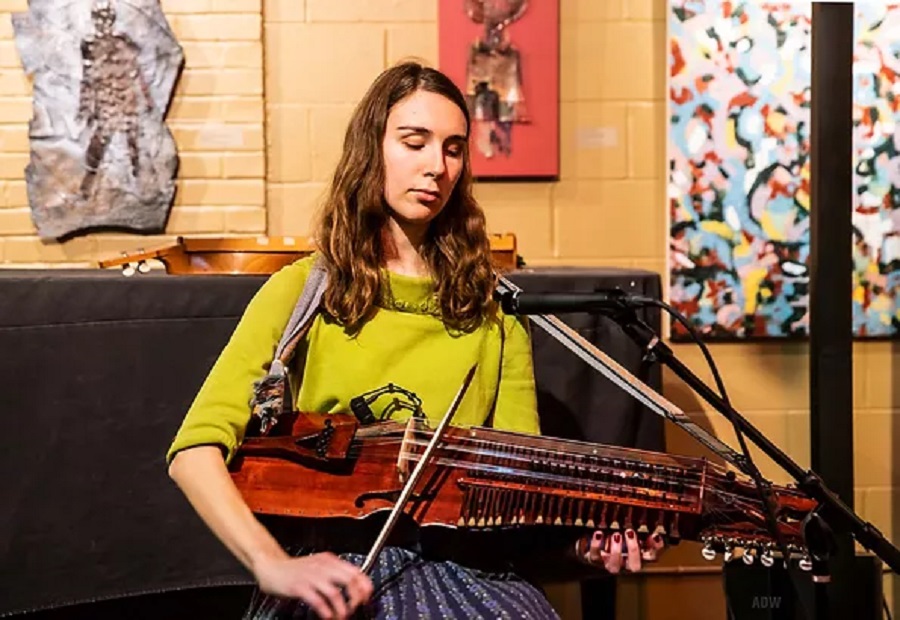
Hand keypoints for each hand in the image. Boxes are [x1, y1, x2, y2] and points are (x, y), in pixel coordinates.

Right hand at [253, 551, 373, 618]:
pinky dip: (325, 610)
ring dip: (341, 608)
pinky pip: (316, 600)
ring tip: (341, 616)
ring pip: (334, 592)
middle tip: (354, 608)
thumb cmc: (294, 569)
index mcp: (329, 560)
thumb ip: (334, 573)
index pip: (355, 571)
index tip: (366, 597)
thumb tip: (353, 586)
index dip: (364, 585)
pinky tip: (327, 616)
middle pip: (348, 580)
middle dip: (355, 597)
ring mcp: (310, 576)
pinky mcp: (298, 587)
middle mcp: (322, 566)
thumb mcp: (318, 565)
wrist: (271, 566)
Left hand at [575, 528, 665, 573]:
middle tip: (630, 532)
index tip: (655, 534)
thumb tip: (650, 521)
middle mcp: (625, 564)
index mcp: (637, 556)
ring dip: (616, 550)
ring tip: (616, 534)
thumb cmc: (615, 537)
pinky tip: (598, 533)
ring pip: (615, 565)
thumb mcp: (628, 532)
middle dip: (634, 550)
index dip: (656, 548)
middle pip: (635, 566)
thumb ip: (639, 529)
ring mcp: (609, 564)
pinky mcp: (594, 560)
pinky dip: (596, 545)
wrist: (591, 546)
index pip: (652, 557)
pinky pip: (595, 556)